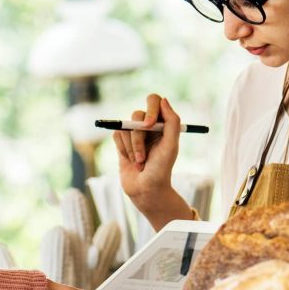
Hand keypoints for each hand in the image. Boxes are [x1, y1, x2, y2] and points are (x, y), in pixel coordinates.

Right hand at [113, 94, 180, 210]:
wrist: (145, 190)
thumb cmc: (161, 169)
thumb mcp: (171, 146)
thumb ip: (171, 122)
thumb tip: (163, 100)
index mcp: (163, 123)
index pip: (154, 101)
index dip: (150, 110)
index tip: (149, 125)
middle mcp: (148, 125)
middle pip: (136, 115)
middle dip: (138, 138)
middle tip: (143, 157)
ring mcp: (134, 133)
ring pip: (125, 128)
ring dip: (132, 148)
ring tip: (139, 162)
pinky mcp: (121, 142)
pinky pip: (116, 135)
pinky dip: (123, 149)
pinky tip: (130, 160)